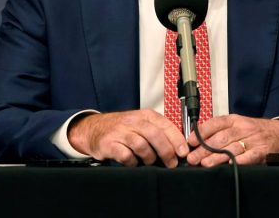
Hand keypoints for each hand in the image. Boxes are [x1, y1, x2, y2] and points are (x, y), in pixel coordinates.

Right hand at [67, 110, 188, 166]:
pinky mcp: (109, 144)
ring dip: (149, 158)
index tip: (183, 152)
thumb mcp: (141, 124)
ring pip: (142, 145)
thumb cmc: (123, 128)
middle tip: (171, 163)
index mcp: (145, 115)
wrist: (94, 129)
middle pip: (155, 135)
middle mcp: (133, 121)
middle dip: (166, 151)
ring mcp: (120, 132)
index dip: (177, 140)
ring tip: (150, 162)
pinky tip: (134, 163)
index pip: (165, 125)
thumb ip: (158, 132)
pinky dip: (133, 162)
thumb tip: (179, 148)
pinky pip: (126, 155)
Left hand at [186, 115, 278, 166]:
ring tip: (205, 164)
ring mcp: (253, 140)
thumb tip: (197, 141)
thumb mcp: (239, 125)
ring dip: (216, 157)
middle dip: (204, 149)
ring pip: (232, 148)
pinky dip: (240, 161)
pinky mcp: (262, 151)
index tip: (190, 142)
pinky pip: (249, 156)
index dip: (201, 133)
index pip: (215, 123)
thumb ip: (221, 131)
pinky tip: (230, 165)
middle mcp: (243, 128)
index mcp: (235, 120)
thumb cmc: (257, 131)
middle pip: (220, 138)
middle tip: (192, 158)